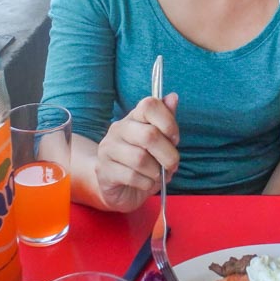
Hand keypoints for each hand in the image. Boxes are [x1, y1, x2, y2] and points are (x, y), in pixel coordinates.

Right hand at [94, 93, 179, 211]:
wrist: (116, 184)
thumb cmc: (142, 160)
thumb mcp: (158, 141)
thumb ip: (166, 120)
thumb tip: (173, 97)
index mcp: (134, 117)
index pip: (149, 105)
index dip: (168, 122)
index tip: (175, 139)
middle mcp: (118, 129)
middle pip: (149, 135)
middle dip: (168, 154)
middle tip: (172, 164)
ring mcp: (108, 149)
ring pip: (140, 159)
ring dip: (156, 172)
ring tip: (156, 175)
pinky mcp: (104, 170)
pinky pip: (132, 177)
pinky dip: (146, 183)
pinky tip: (145, 182)